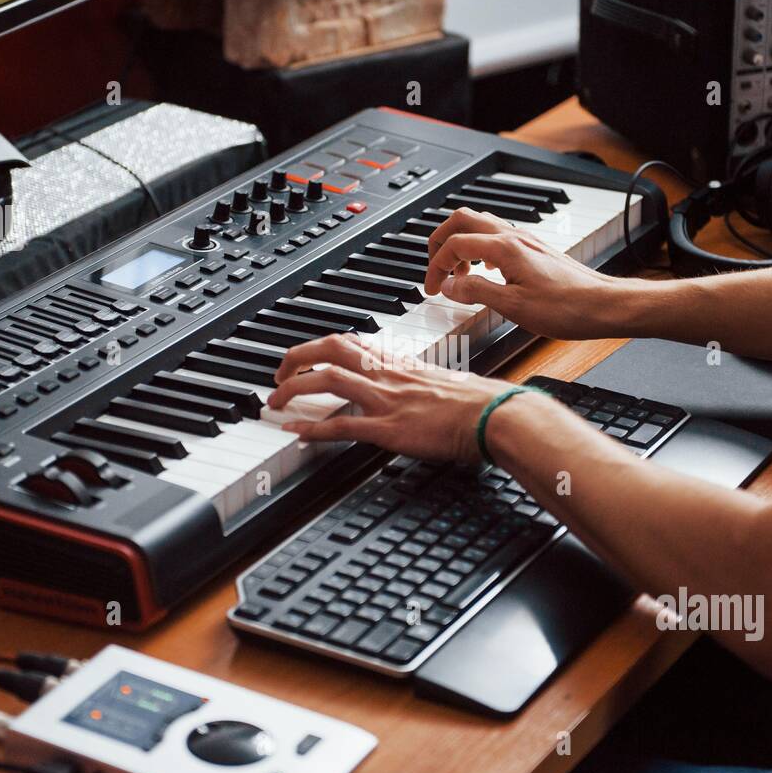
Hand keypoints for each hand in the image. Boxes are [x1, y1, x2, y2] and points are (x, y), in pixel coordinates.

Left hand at [267, 333, 528, 462]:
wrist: (496, 415)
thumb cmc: (480, 403)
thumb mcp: (444, 384)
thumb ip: (421, 385)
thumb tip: (414, 393)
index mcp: (401, 363)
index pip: (352, 341)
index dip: (322, 346)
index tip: (306, 356)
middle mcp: (389, 374)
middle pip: (331, 349)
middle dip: (296, 357)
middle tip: (278, 374)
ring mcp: (387, 399)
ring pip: (328, 379)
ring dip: (294, 389)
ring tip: (275, 401)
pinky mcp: (389, 427)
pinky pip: (342, 423)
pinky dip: (313, 427)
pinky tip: (296, 431)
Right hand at [424, 207, 636, 339]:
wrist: (603, 305)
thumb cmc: (567, 308)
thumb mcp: (513, 307)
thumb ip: (476, 292)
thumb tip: (449, 286)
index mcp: (504, 248)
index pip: (454, 244)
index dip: (435, 266)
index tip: (431, 289)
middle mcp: (513, 237)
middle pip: (461, 219)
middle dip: (439, 242)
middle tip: (435, 270)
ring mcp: (524, 240)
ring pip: (478, 224)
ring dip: (459, 244)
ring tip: (458, 275)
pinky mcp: (532, 249)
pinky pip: (495, 236)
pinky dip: (478, 249)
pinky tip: (483, 271)